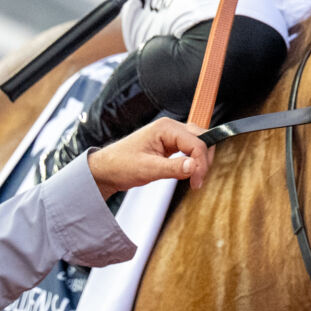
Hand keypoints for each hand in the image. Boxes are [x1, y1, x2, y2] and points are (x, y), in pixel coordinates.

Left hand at [87, 118, 212, 197]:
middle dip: (203, 161)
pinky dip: (192, 161)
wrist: (106, 169)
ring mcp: (170, 135)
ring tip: (194, 180)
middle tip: (197, 182)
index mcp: (165, 128)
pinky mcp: (169, 145)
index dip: (200, 163)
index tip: (196, 183)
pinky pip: (189, 149)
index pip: (196, 143)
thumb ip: (173, 168)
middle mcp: (170, 128)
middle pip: (201, 139)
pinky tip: (188, 174)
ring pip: (197, 144)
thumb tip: (194, 166)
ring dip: (199, 161)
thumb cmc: (121, 165)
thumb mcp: (147, 169)